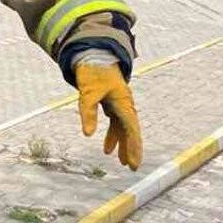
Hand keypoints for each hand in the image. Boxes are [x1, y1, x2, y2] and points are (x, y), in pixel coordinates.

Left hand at [74, 51, 142, 170]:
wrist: (93, 54)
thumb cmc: (93, 72)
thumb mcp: (87, 93)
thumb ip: (88, 113)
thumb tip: (88, 134)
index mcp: (123, 102)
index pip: (131, 129)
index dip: (134, 147)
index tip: (134, 163)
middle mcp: (125, 104)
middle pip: (131, 130)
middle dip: (132, 149)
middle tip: (133, 168)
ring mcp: (119, 104)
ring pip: (124, 128)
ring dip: (122, 144)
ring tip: (122, 162)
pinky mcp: (112, 103)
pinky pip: (116, 123)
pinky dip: (112, 136)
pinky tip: (107, 148)